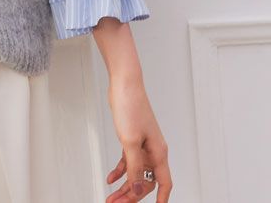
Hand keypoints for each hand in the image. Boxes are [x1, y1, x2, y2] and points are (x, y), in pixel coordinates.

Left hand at [105, 75, 171, 201]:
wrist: (124, 84)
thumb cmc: (130, 107)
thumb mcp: (130, 141)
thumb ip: (134, 167)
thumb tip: (136, 188)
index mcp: (158, 152)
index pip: (164, 183)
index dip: (161, 199)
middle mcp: (153, 150)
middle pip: (145, 181)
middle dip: (132, 196)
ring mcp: (142, 144)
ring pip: (135, 172)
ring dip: (124, 186)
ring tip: (112, 197)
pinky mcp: (132, 138)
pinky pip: (128, 161)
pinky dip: (120, 171)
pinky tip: (111, 178)